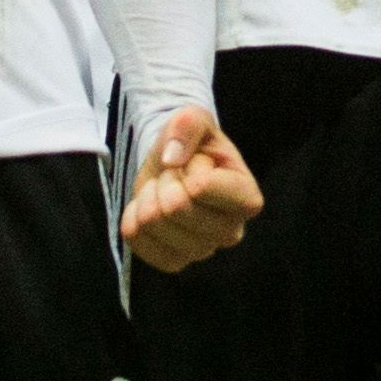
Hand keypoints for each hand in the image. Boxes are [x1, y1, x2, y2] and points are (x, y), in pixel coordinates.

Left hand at [120, 107, 260, 273]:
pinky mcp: (175, 261)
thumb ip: (188, 124)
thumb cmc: (192, 143)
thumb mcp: (194, 119)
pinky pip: (139, 243)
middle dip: (165, 181)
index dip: (189, 168)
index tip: (196, 162)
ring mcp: (203, 250)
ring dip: (148, 198)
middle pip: (176, 208)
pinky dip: (134, 220)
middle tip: (174, 175)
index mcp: (247, 197)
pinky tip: (148, 208)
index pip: (203, 188)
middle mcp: (231, 231)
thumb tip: (171, 159)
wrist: (173, 166)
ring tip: (163, 190)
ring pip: (154, 224)